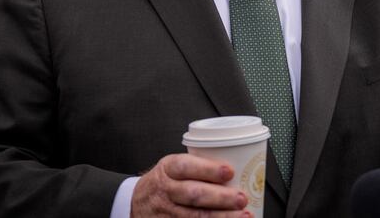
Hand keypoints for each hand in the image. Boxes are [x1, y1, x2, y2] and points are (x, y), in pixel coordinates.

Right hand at [131, 154, 250, 217]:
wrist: (136, 202)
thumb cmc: (165, 181)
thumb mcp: (172, 166)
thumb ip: (197, 167)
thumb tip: (238, 166)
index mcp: (168, 168)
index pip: (186, 166)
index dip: (208, 169)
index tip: (229, 171)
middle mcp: (166, 190)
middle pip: (193, 194)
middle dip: (220, 197)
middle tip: (241, 198)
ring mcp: (166, 212)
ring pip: (195, 216)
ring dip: (221, 217)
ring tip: (244, 215)